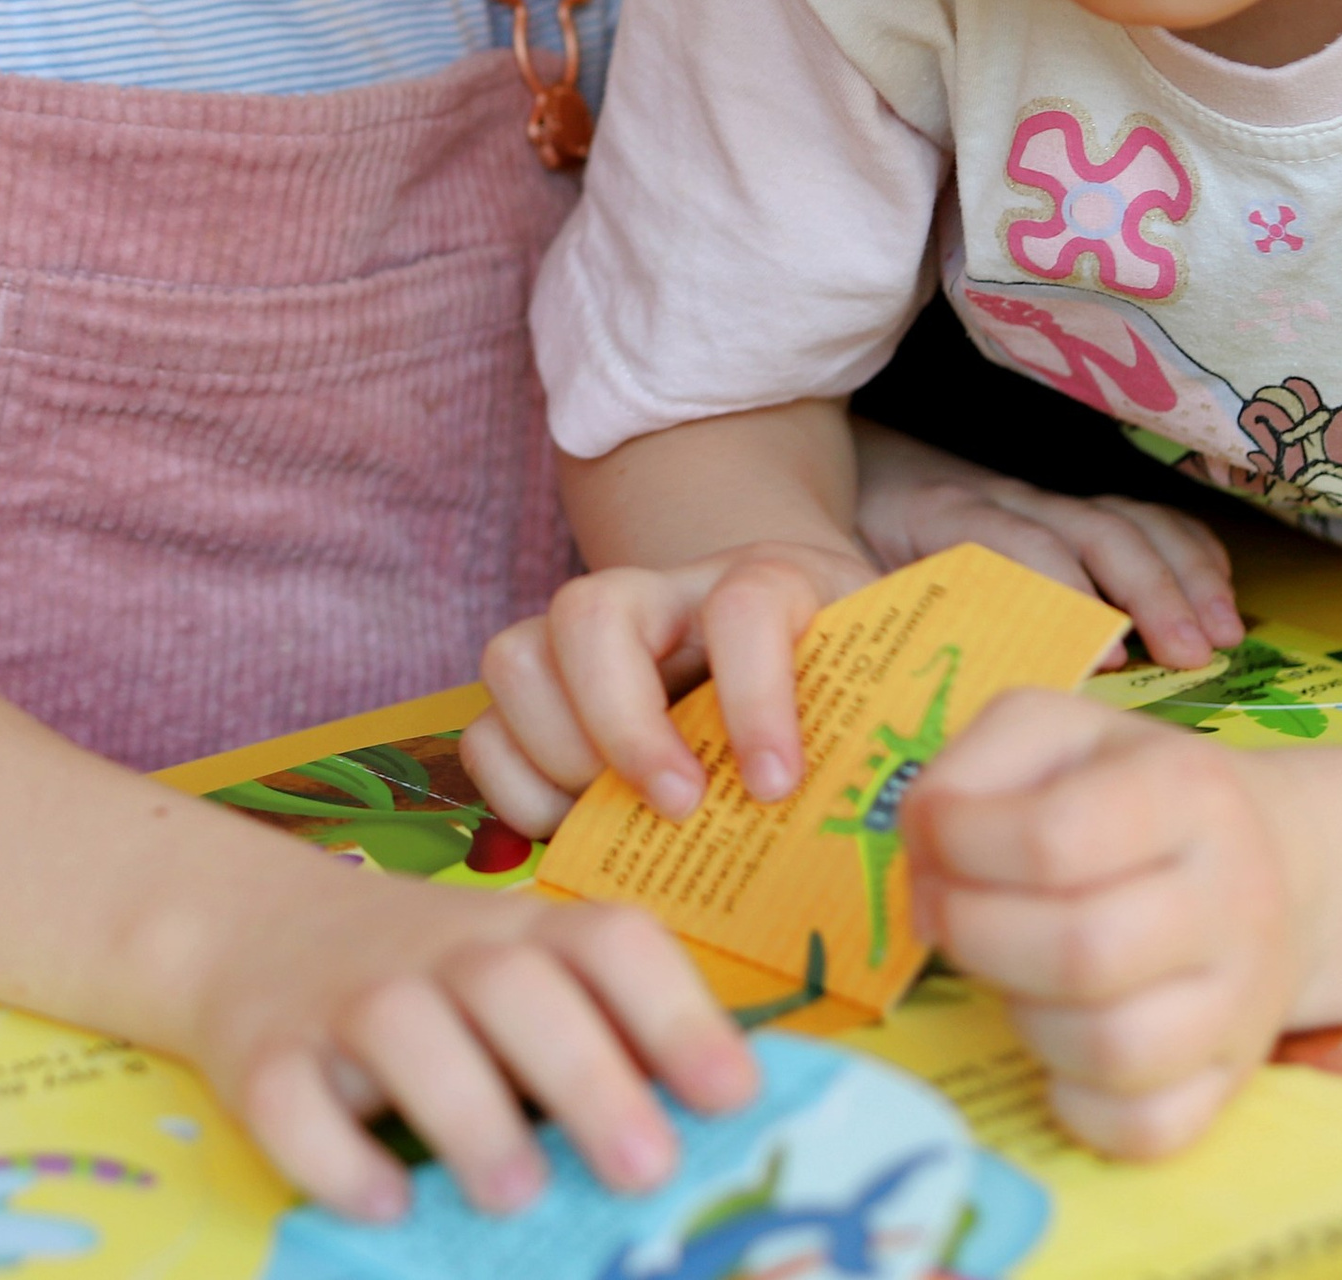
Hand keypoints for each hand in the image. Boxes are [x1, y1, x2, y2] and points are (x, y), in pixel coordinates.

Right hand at [189, 867, 756, 1221]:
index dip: (676, 1012)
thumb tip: (741, 1142)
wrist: (254, 926)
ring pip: (402, 1030)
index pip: (608, 940)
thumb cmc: (437, 981)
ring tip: (515, 1195)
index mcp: (524, 934)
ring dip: (466, 1113)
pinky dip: (334, 1153)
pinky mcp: (262, 1054)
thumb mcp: (525, 977)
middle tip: (646, 1170)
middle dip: (587, 1075)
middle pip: (514, 984)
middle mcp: (438, 951)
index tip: (733, 1099)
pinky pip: (290, 1096)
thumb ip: (612, 1038)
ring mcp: (345, 998)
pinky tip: (383, 1199)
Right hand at [462, 542, 874, 837]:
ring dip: (560, 753)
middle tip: (680, 806)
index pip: (745, 604)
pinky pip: (485, 730)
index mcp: (765, 582)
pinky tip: (578, 831)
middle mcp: (660, 596)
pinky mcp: (543, 700)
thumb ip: (905, 734)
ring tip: (620, 819)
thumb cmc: (850, 690)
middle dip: (625, 723)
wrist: (796, 639)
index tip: (776, 786)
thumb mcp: (893, 693)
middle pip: (592, 610)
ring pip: (516, 656)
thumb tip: (929, 819)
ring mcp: (585, 643)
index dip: (755, 694)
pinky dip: (517, 791)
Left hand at [854, 422, 1240, 670]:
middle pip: (1091, 529)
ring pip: (1127, 518)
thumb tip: (917, 688)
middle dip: (1150, 588)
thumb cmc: (847, 537)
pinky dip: (1189, 549)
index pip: (1018, 544)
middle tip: (1194, 655)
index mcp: (942, 516)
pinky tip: (1219, 596)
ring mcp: (1042, 500)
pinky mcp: (1066, 508)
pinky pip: (1142, 514)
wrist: (849, 468)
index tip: (1112, 656)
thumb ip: (879, 618)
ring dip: (1183, 573)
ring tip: (1223, 636)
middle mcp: (1002, 499)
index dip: (1068, 593)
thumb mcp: (848, 575)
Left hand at [905, 693, 1327, 1157]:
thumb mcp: (1041, 733)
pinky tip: (1050, 1032)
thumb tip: (924, 870)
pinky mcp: (1233, 1080)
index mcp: (1181, 790)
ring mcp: (1243, 1002)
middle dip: (973, 934)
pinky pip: (1143, 1127)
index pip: (1051, 839)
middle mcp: (1230, 899)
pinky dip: (1072, 1096)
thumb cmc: (1121, 784)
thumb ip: (960, 774)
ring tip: (1005, 965)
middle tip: (947, 911)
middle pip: (1080, 953)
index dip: (957, 846)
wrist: (1266, 856)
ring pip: (1111, 1049)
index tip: (932, 840)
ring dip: (1018, 1013)